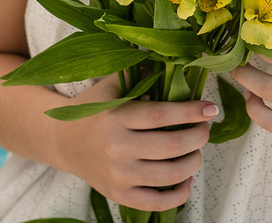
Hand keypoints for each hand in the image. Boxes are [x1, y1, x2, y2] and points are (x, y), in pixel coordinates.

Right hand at [53, 74, 217, 211]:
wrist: (61, 140)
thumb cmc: (93, 108)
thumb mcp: (112, 85)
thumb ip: (143, 74)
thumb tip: (180, 67)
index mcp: (116, 117)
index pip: (161, 115)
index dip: (191, 112)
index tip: (210, 109)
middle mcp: (116, 148)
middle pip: (171, 145)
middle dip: (198, 137)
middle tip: (205, 129)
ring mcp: (117, 175)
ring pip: (169, 175)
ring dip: (193, 163)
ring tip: (196, 152)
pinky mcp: (118, 194)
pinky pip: (156, 203)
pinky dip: (179, 195)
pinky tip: (187, 180)